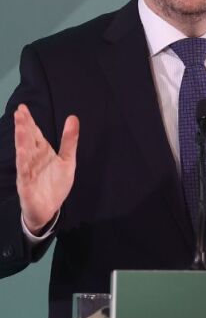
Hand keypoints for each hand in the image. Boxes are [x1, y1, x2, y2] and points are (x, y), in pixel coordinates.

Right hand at [14, 104, 79, 234]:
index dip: (29, 122)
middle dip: (23, 126)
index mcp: (42, 152)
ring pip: (24, 154)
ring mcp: (28, 172)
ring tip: (20, 127)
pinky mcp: (27, 185)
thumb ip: (69, 140)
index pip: (34, 134)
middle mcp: (33, 159)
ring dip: (21, 141)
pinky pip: (25, 173)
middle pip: (27, 141)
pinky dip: (23, 163)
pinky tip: (22, 153)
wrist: (50, 209)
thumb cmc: (56, 183)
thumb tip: (73, 117)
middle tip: (19, 112)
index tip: (23, 108)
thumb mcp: (68, 160)